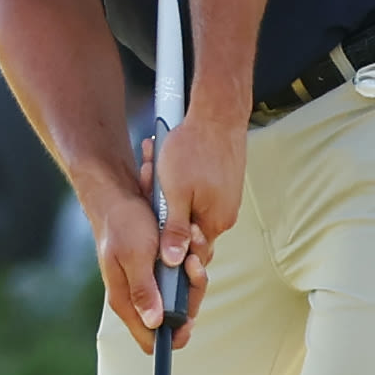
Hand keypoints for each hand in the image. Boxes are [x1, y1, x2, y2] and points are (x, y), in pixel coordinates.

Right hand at [87, 180, 182, 352]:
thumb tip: (154, 323)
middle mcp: (139, 296)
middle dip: (192, 290)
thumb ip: (144, 290)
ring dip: (195, 270)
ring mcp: (150, 282)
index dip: (174, 336)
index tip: (190, 319)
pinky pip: (184, 274)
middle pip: (176, 316)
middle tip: (193, 261)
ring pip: (184, 292)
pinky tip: (192, 238)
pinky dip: (192, 259)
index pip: (151, 340)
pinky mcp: (160, 268)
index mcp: (127, 300)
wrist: (118, 195)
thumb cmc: (122, 224)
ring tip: (193, 241)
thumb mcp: (134, 256)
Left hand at [147, 113, 242, 317]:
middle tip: (149, 187)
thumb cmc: (194, 149)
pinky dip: (178, 186)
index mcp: (214, 222)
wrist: (218, 113)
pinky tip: (165, 165)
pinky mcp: (222, 185)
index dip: (170, 253)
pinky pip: (195, 195)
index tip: (152, 242)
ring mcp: (225, 200)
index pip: (191, 255)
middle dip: (164, 216)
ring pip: (188, 210)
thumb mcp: (175, 192)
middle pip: (188, 233)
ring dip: (168, 196)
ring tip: (154, 168)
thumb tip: (173, 261)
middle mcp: (223, 215)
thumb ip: (174, 230)